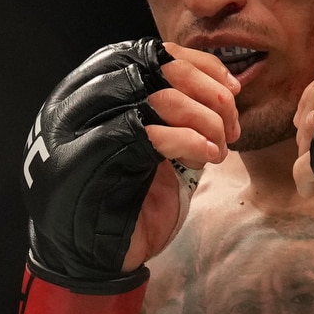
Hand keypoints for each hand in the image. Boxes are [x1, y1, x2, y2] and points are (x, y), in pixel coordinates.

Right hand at [15, 39, 232, 313]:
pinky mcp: (92, 161)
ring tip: (220, 146)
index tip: (231, 88)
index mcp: (94, 94)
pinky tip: (210, 158)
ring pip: (157, 96)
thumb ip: (173, 115)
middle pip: (154, 67)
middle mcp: (81, 104)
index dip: (196, 64)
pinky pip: (150, 132)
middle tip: (231, 119)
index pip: (148, 53)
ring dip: (206, 119)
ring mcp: (82, 130)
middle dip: (206, 89)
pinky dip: (190, 139)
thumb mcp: (155, 149)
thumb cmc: (126, 204)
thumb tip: (222, 86)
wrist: (91, 260)